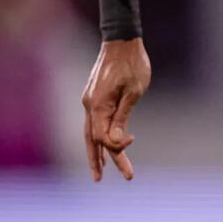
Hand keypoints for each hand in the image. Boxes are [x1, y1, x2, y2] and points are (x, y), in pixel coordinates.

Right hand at [81, 38, 150, 181]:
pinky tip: (102, 146)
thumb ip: (123, 117)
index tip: (133, 140)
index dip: (116, 146)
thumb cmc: (132, 64)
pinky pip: (93, 123)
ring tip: (99, 171)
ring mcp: (90, 101)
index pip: (102, 137)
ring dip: (95, 152)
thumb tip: (117, 142)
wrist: (122, 40)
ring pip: (89, 133)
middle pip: (92, 139)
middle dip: (98, 161)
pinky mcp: (94, 97)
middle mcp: (89, 105)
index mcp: (98, 105)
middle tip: (101, 181)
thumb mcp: (133, 91)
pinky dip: (97, 137)